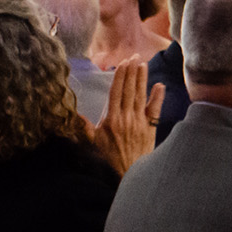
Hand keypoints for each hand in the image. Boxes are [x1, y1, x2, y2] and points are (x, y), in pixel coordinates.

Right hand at [86, 60, 164, 174]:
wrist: (127, 174)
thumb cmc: (107, 160)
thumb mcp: (91, 143)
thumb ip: (82, 126)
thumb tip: (71, 112)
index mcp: (111, 120)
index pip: (116, 92)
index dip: (120, 76)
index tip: (123, 63)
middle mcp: (126, 118)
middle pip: (129, 90)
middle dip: (132, 72)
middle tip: (134, 56)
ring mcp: (140, 122)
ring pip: (141, 97)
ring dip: (143, 80)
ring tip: (144, 64)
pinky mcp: (151, 129)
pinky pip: (155, 110)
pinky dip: (158, 98)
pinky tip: (159, 86)